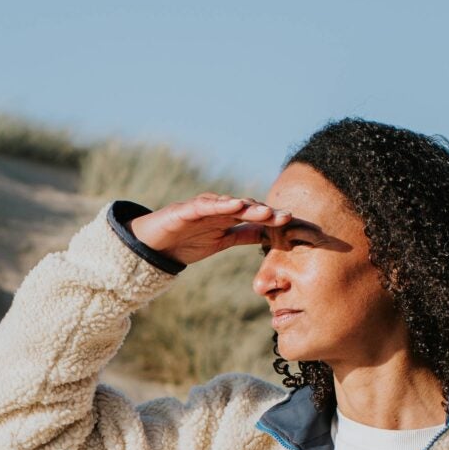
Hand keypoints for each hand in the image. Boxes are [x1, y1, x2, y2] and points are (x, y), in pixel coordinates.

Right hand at [127, 193, 289, 267]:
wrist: (152, 245)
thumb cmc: (186, 242)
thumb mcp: (221, 242)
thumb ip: (243, 236)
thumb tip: (269, 235)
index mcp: (229, 219)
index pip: (256, 218)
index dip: (275, 220)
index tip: (296, 226)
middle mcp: (219, 209)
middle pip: (248, 209)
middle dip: (268, 213)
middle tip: (289, 218)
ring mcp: (203, 207)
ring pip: (230, 205)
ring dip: (250, 208)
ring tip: (268, 212)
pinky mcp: (186, 209)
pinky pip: (205, 205)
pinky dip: (220, 204)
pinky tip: (235, 205)